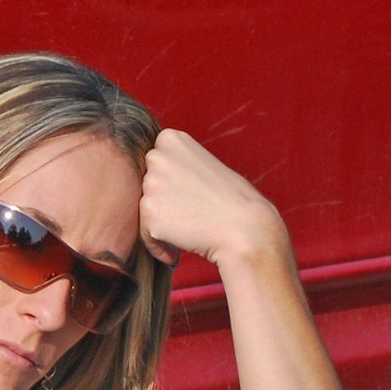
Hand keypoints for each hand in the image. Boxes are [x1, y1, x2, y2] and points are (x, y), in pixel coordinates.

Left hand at [138, 128, 287, 268]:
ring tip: (191, 228)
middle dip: (164, 202)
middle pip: (146, 187)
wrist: (246, 229)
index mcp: (171, 138)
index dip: (172, 184)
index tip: (192, 194)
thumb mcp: (201, 164)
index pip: (154, 166)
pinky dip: (158, 245)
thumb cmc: (231, 200)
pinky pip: (144, 234)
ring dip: (162, 224)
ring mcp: (151, 184)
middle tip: (192, 212)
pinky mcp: (149, 212)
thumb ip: (174, 165)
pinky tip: (177, 251)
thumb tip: (146, 180)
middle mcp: (157, 156)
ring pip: (145, 210)